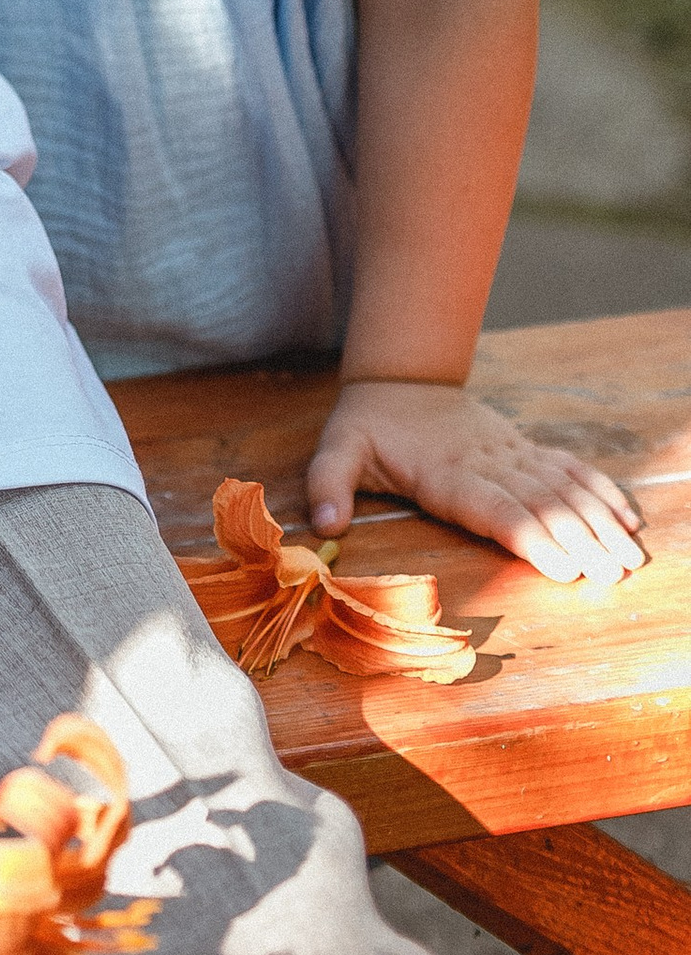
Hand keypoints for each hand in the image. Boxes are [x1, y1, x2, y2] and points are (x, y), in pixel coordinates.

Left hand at [308, 379, 647, 584]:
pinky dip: (601, 493)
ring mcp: (512, 456)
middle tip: (615, 575)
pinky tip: (629, 520)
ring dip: (600, 522)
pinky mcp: (524, 451)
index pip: (496, 508)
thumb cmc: (368, 426)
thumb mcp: (336, 450)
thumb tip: (322, 523)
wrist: (401, 379)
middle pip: (542, 504)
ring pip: (563, 489)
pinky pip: (569, 469)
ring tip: (632, 557)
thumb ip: (328, 483)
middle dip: (581, 541)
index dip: (532, 535)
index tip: (567, 567)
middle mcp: (487, 464)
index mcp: (446, 474)